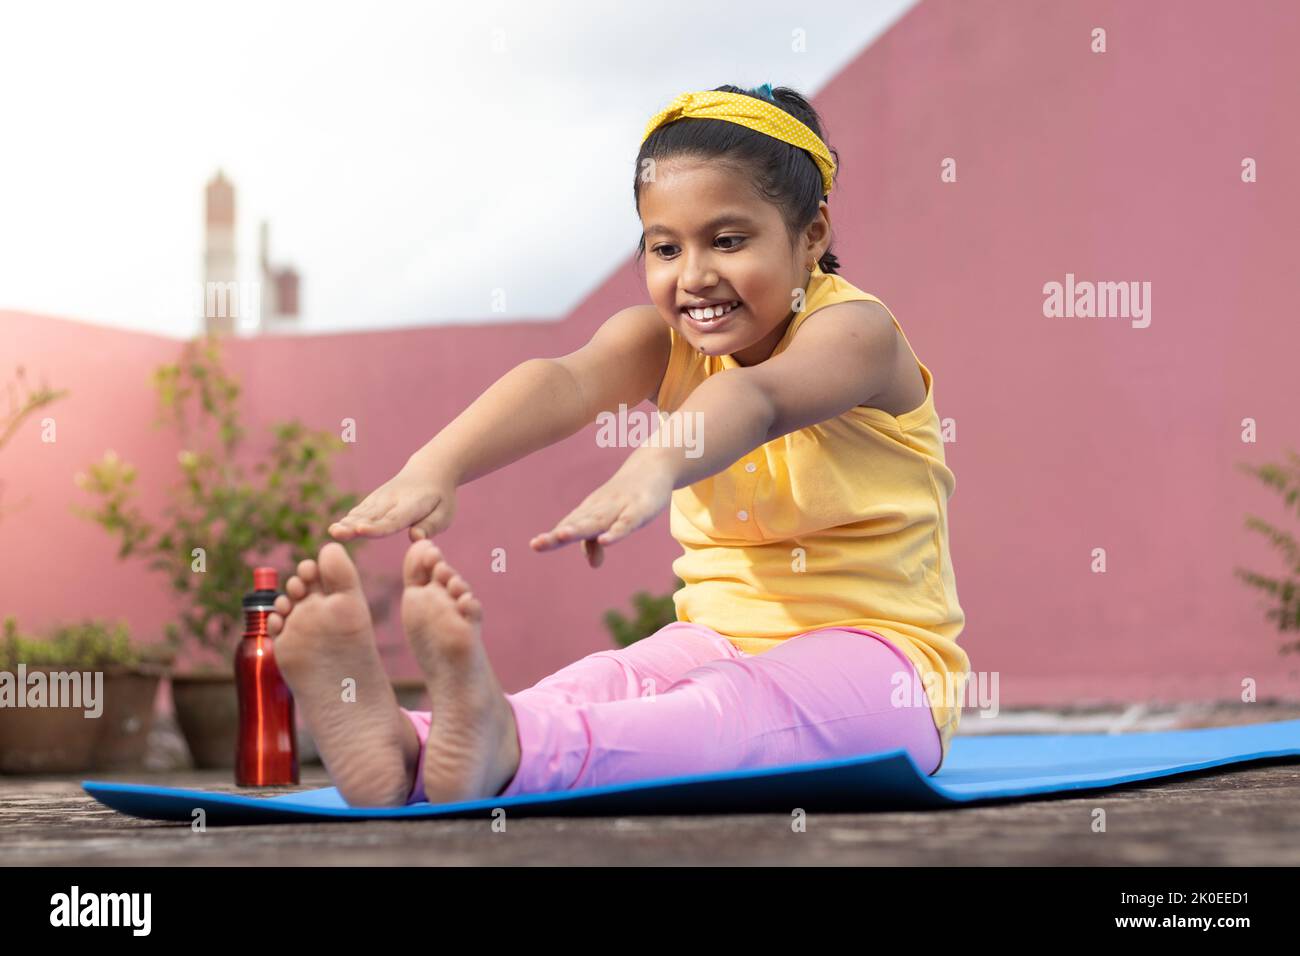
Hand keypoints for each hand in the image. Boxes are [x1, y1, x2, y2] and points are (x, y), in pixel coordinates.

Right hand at [329, 459, 457, 541]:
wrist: (429, 471)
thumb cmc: (439, 498)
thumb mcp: (445, 513)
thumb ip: (430, 526)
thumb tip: (415, 537)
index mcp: (412, 505)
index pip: (393, 519)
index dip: (376, 526)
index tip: (360, 530)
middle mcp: (392, 500)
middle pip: (372, 516)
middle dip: (353, 525)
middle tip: (336, 534)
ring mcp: (381, 498)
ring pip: (362, 512)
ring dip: (346, 522)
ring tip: (333, 532)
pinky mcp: (374, 500)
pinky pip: (360, 510)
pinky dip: (349, 518)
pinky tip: (337, 529)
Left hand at [530, 459, 674, 567]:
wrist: (654, 464)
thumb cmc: (628, 496)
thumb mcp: (611, 521)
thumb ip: (599, 542)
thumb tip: (592, 564)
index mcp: (591, 512)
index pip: (569, 526)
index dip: (552, 537)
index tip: (535, 545)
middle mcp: (601, 509)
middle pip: (577, 524)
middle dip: (557, 535)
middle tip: (537, 544)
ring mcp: (620, 507)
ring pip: (598, 521)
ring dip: (579, 529)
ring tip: (561, 536)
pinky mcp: (640, 508)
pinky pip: (627, 522)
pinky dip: (616, 532)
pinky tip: (605, 541)